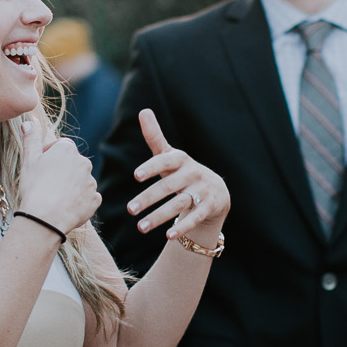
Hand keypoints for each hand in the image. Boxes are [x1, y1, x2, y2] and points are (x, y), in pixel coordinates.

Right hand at [12, 111, 98, 233]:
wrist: (46, 218)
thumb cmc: (35, 187)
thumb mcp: (29, 160)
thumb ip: (31, 139)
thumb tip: (29, 121)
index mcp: (68, 149)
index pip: (61, 146)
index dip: (50, 155)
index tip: (40, 166)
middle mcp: (84, 162)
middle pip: (72, 163)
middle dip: (62, 170)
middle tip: (46, 183)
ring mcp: (91, 181)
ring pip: (80, 180)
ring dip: (71, 186)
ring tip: (55, 197)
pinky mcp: (95, 199)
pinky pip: (88, 197)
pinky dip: (80, 200)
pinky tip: (66, 207)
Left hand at [126, 109, 229, 243]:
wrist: (216, 192)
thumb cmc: (184, 173)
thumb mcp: (170, 156)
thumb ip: (155, 137)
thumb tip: (143, 110)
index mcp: (181, 160)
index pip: (166, 161)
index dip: (152, 167)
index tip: (136, 176)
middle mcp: (192, 174)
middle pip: (168, 187)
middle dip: (148, 198)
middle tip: (130, 209)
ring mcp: (202, 191)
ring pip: (179, 204)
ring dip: (159, 216)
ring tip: (141, 227)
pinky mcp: (209, 207)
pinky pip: (195, 217)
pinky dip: (182, 227)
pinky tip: (168, 236)